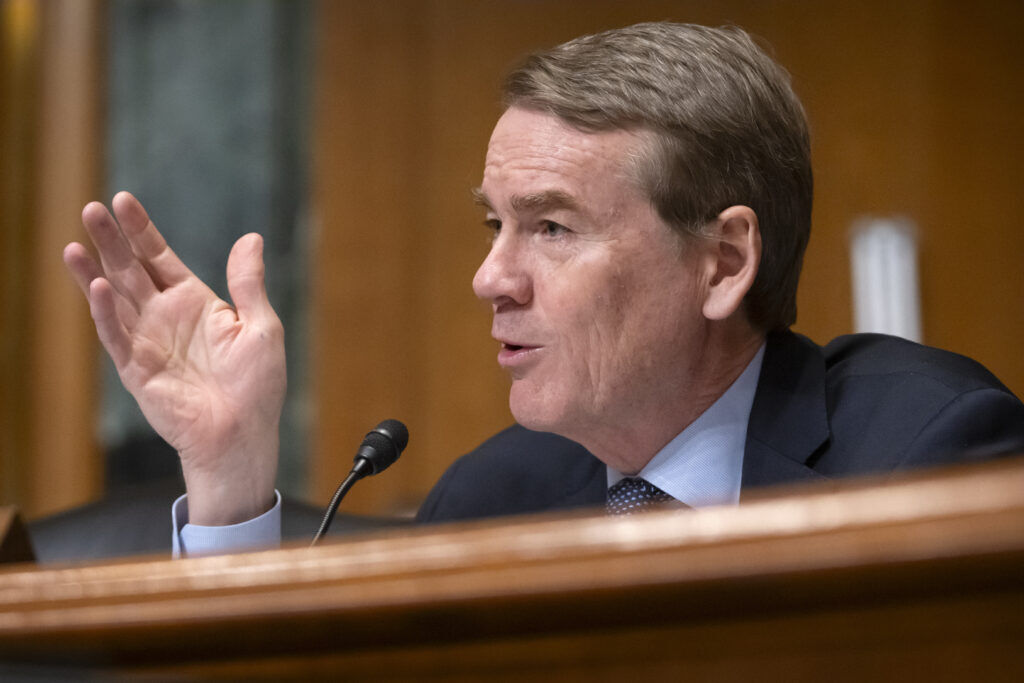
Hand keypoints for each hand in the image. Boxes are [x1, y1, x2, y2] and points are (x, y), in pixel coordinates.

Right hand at [63, 191, 285, 524]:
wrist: (243, 435)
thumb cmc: (257, 386)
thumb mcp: (261, 326)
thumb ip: (248, 283)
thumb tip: (250, 238)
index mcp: (195, 303)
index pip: (160, 258)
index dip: (141, 230)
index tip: (122, 200)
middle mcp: (165, 318)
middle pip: (131, 270)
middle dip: (112, 240)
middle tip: (91, 209)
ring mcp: (148, 342)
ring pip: (114, 299)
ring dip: (94, 271)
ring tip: (75, 244)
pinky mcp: (137, 370)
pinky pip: (117, 336)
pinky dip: (105, 313)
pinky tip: (97, 285)